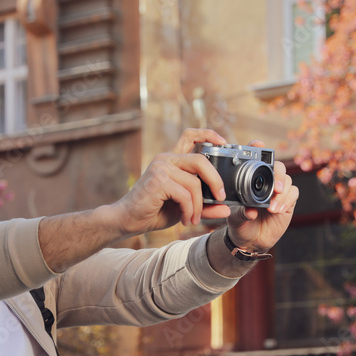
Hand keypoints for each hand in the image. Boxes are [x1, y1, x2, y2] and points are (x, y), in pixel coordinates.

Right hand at [108, 129, 233, 236]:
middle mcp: (166, 159)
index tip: (222, 141)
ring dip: (198, 206)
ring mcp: (160, 167)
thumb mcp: (185, 207)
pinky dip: (189, 210)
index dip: (208, 134)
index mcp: (171, 161)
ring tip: (194, 219)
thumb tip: (227, 209)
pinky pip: (185, 195)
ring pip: (194, 183)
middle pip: (200, 160)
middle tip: (220, 197)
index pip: (189, 135)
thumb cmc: (154, 212)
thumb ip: (204, 206)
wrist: (128, 220)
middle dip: (215, 180)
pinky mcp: (158, 180)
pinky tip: (185, 220)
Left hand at [225, 139, 297, 252]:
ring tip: (272, 208)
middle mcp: (267, 181)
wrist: (249, 240)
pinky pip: (293, 194)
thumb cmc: (240, 223)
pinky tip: (277, 210)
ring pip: (287, 180)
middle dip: (278, 174)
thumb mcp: (234, 217)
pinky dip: (287, 201)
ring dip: (282, 193)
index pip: (257, 158)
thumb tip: (251, 211)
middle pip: (278, 166)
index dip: (258, 148)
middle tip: (275, 188)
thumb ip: (241, 212)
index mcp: (251, 179)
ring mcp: (279, 190)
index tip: (259, 144)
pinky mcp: (288, 201)